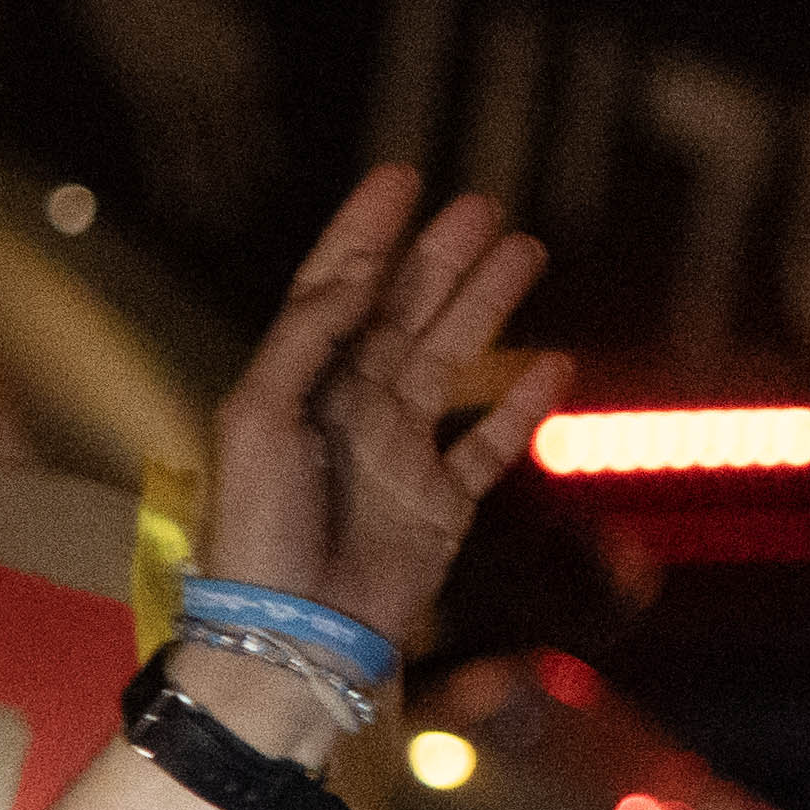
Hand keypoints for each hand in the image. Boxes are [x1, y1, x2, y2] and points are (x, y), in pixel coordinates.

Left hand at [185, 168, 564, 671]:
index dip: (366, 233)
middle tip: (481, 204)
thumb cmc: (257, 532)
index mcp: (300, 385)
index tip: (401, 178)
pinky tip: (551, 363)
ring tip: (524, 250)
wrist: (292, 631)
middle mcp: (351, 410)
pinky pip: (490, 446)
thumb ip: (304, 340)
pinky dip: (521, 406)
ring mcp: (399, 454)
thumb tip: (353, 280)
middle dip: (440, 256)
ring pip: (452, 360)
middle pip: (404, 312)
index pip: (335, 290)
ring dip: (485, 306)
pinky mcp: (440, 505)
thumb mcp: (258, 418)